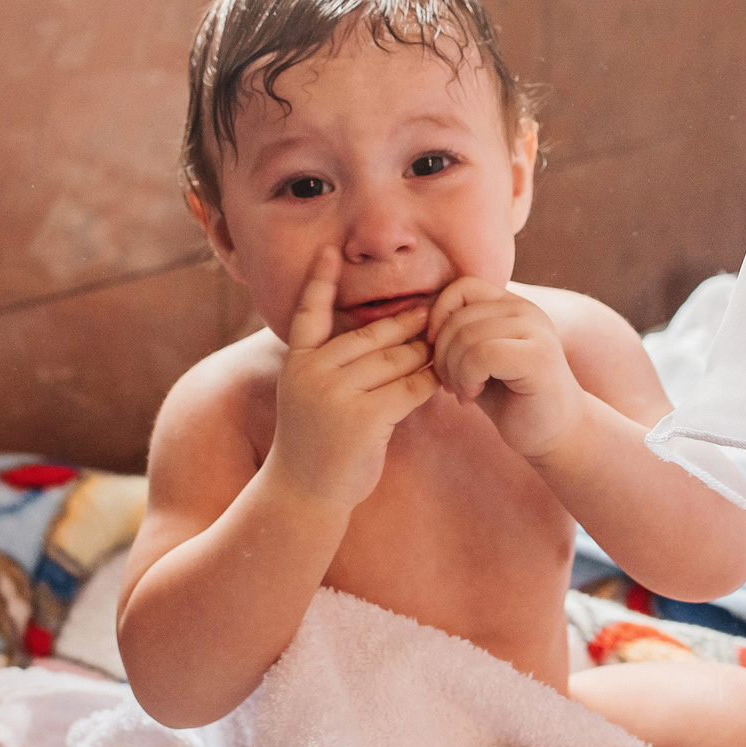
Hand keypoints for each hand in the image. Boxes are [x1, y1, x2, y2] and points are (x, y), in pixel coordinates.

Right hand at [268, 247, 440, 509]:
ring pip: (394, 360)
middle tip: (435, 309)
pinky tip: (448, 378)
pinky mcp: (364, 418)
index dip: (318, 282)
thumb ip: (335, 368)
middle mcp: (312, 372)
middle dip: (406, 325)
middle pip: (371, 336)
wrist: (303, 495)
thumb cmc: (314, 447)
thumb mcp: (310, 399)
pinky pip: (409, 388)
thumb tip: (386, 338)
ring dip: (425, 353)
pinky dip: (431, 382)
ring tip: (449, 342)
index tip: (327, 251)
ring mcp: (336, 394)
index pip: (307, 313)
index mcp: (297, 363)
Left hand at [427, 277, 584, 458]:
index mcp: (512, 305)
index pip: (461, 287)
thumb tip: (416, 319)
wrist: (555, 435)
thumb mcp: (478, 359)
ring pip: (466, 336)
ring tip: (462, 392)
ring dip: (452, 371)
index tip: (436, 351)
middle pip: (458, 316)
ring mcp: (536, 331)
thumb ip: (459, 333)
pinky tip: (473, 396)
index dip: (438, 316)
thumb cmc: (511, 399)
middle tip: (450, 384)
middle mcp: (527, 310)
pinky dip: (466, 379)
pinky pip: (480, 355)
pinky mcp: (538, 358)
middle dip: (441, 354)